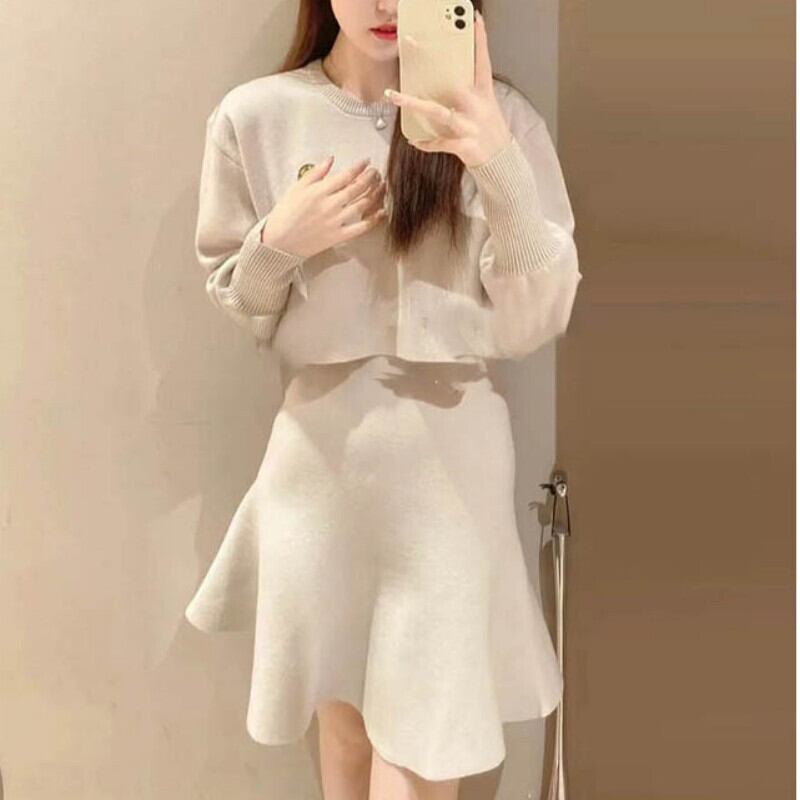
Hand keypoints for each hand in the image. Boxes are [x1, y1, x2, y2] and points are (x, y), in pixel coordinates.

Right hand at [260, 156, 386, 258]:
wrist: (279, 240)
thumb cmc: (285, 214)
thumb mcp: (297, 188)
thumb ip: (315, 173)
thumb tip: (330, 160)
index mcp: (319, 191)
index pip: (345, 175)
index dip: (359, 167)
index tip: (365, 162)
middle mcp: (330, 205)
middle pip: (357, 188)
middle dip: (370, 178)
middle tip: (376, 172)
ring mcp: (336, 221)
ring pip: (362, 205)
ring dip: (375, 194)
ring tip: (381, 187)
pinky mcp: (339, 236)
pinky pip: (361, 227)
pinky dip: (374, 220)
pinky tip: (382, 212)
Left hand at [385, 11, 511, 167]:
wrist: (501, 162)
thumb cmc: (489, 131)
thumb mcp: (485, 107)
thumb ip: (468, 92)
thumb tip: (445, 80)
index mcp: (484, 94)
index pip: (482, 61)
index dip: (479, 40)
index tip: (474, 19)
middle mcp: (478, 108)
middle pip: (454, 85)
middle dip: (434, 70)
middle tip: (413, 47)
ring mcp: (471, 127)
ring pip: (439, 113)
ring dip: (414, 104)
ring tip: (393, 96)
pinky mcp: (465, 146)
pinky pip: (439, 142)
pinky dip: (426, 143)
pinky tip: (414, 141)